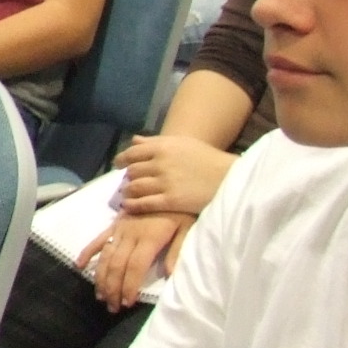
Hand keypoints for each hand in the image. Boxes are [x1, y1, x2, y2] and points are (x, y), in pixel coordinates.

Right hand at [76, 209, 188, 308]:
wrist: (169, 183)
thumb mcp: (187, 227)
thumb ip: (177, 251)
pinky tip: (78, 265)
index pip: (135, 267)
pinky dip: (87, 252)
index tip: (126, 302)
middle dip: (112, 288)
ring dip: (101, 277)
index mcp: (149, 238)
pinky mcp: (115, 224)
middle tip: (112, 307)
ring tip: (100, 296)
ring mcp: (120, 229)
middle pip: (117, 265)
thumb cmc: (182, 209)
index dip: (129, 285)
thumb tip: (169, 275)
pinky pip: (98, 239)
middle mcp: (130, 235)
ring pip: (105, 256)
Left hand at [113, 134, 235, 217]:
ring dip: (128, 191)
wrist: (228, 177)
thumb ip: (156, 142)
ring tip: (128, 194)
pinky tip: (129, 206)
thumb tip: (134, 140)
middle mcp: (160, 163)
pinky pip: (143, 204)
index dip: (121, 160)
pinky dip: (132, 205)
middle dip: (127, 177)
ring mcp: (164, 183)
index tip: (119, 165)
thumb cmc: (206, 158)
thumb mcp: (181, 143)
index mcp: (162, 147)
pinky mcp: (170, 201)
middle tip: (127, 182)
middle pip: (132, 171)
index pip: (131, 153)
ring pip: (134, 187)